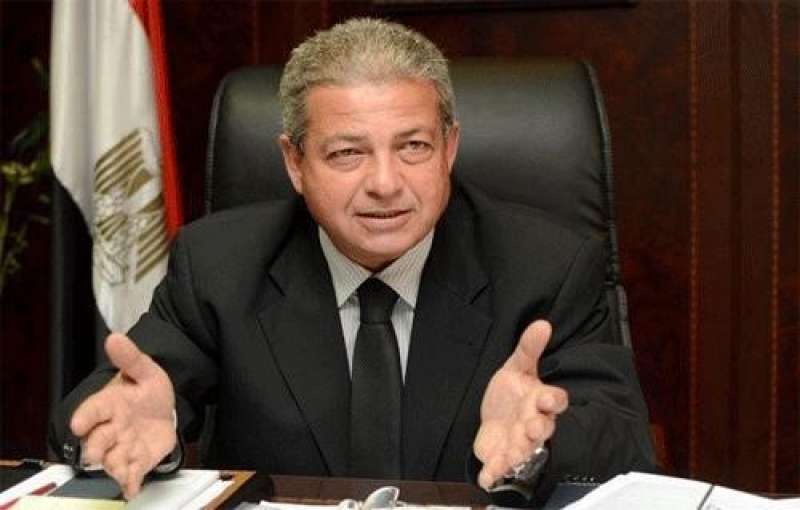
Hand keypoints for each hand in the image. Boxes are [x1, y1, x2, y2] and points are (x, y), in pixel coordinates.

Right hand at [70, 333, 176, 498]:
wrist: (163, 408)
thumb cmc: (146, 390)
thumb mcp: (145, 370)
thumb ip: (130, 357)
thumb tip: (115, 337)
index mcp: (109, 404)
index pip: (93, 409)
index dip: (86, 417)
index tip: (79, 423)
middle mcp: (110, 428)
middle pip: (96, 441)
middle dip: (95, 448)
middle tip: (98, 453)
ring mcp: (122, 446)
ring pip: (111, 461)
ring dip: (115, 467)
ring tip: (121, 471)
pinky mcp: (137, 460)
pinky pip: (130, 474)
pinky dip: (130, 482)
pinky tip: (133, 487)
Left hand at [473, 320, 567, 489]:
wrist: (496, 419)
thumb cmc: (512, 394)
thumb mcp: (517, 366)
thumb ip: (529, 347)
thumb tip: (542, 323)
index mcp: (539, 400)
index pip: (555, 401)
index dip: (553, 400)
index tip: (546, 397)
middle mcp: (533, 423)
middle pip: (542, 428)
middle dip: (538, 428)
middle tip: (531, 427)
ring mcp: (519, 442)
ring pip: (525, 450)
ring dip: (518, 452)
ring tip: (510, 455)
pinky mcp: (503, 456)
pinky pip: (501, 467)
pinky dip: (495, 472)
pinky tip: (487, 475)